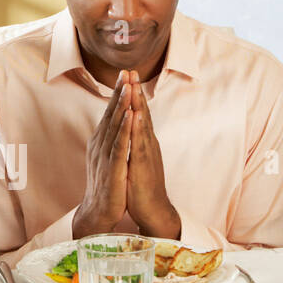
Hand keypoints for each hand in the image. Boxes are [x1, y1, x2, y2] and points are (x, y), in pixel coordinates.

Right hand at [73, 74, 131, 237]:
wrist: (99, 211)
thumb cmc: (108, 185)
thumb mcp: (109, 158)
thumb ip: (112, 140)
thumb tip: (116, 124)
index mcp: (101, 142)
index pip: (110, 113)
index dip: (117, 93)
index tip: (124, 74)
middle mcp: (100, 145)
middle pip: (110, 114)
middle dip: (118, 92)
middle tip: (125, 72)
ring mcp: (105, 156)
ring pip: (114, 126)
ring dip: (121, 106)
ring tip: (128, 87)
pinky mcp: (112, 169)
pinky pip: (119, 146)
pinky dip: (124, 130)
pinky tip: (130, 117)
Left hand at [124, 77, 178, 237]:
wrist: (153, 211)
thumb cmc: (143, 187)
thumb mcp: (136, 160)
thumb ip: (135, 145)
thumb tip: (130, 130)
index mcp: (144, 143)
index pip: (139, 114)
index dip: (133, 95)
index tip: (128, 76)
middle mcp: (148, 145)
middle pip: (142, 113)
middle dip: (136, 92)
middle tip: (131, 71)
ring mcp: (147, 154)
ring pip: (142, 125)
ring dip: (138, 105)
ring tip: (133, 86)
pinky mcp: (143, 167)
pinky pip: (140, 144)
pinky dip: (137, 129)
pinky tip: (134, 116)